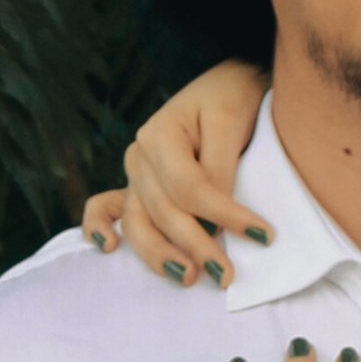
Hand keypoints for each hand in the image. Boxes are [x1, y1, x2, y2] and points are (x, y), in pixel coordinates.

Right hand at [82, 60, 270, 287]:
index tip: (262, 235)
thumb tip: (216, 220)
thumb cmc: (231, 98)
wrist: (226, 83)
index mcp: (159, 135)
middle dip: (195, 245)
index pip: (190, 187)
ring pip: (137, 223)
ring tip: (187, 278)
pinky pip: (106, 209)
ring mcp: (134, 177)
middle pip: (163, 212)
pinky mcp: (137, 190)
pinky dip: (98, 229)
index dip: (225, 215)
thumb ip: (220, 167)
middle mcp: (139, 158)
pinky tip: (108, 248)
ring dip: (158, 255)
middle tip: (225, 275)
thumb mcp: (230, 119)